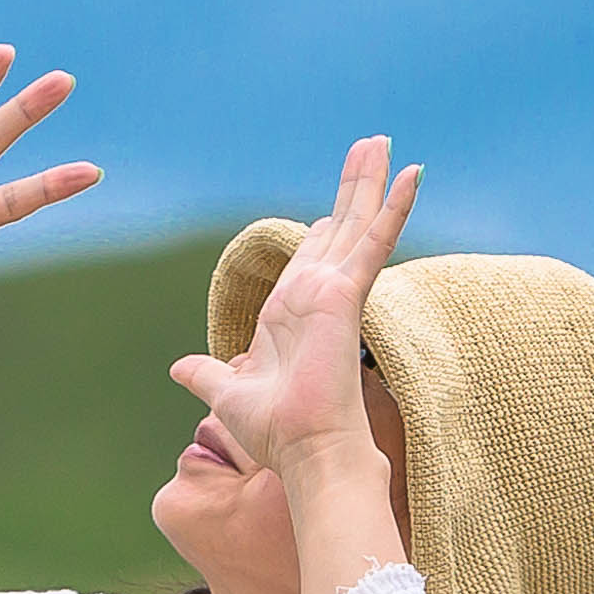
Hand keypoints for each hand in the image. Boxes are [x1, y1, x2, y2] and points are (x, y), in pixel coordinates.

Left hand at [169, 133, 419, 481]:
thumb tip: (181, 369)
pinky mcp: (348, 294)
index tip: (328, 210)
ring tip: (381, 142)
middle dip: (352, 187)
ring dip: (371, 182)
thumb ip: (208, 375)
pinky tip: (412, 174)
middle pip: (341, 228)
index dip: (322, 232)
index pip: (314, 258)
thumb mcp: (229, 393)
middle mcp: (318, 296)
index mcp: (292, 314)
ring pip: (358, 224)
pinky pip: (376, 242)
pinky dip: (393, 209)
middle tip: (369, 145)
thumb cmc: (276, 432)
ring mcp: (337, 292)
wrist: (304, 451)